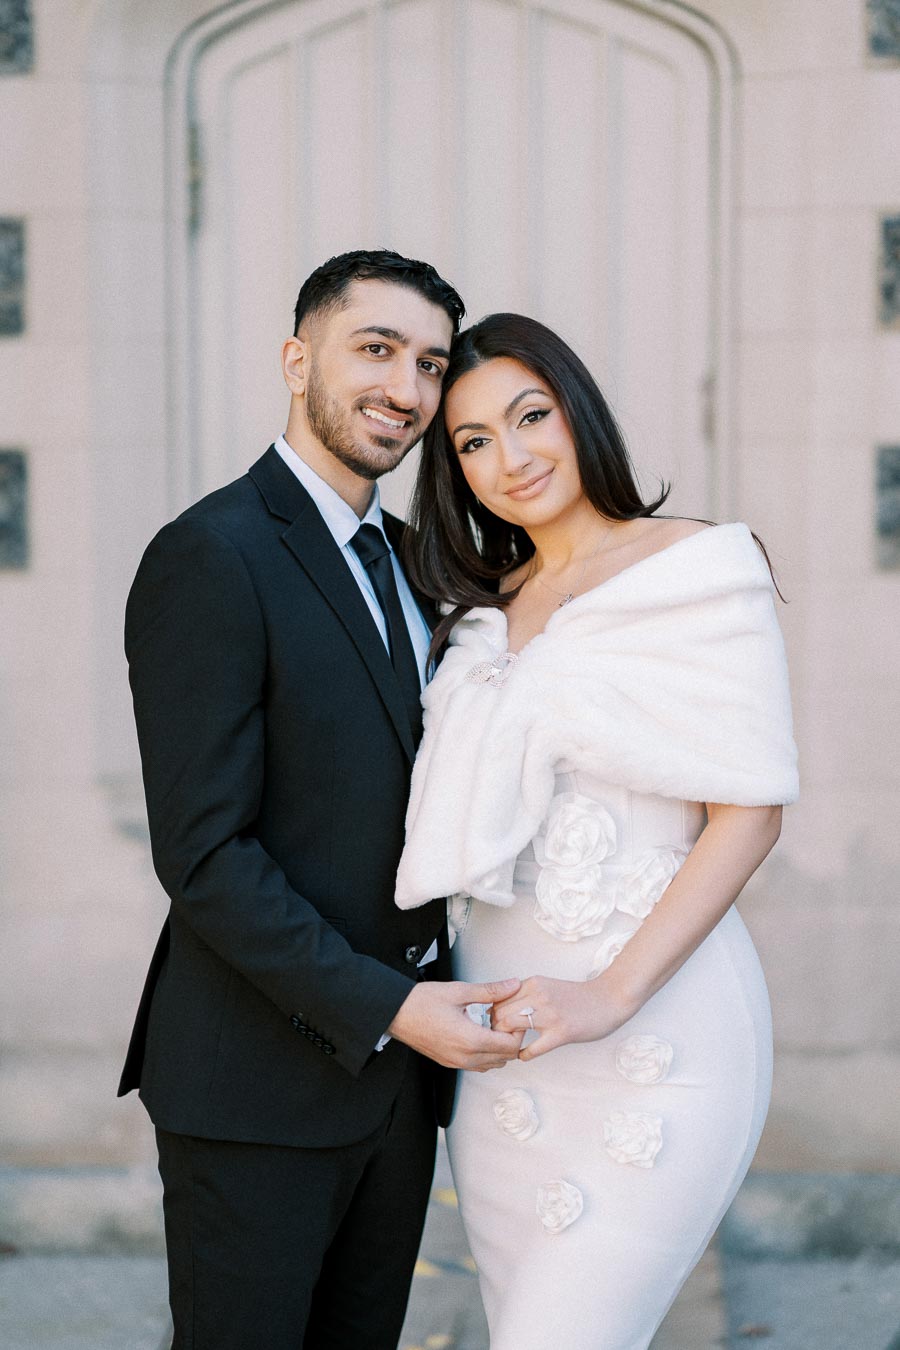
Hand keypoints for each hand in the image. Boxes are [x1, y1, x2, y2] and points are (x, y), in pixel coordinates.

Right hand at [388, 978, 524, 1070]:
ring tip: (492, 1026)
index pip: (510, 1046)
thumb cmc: (422, 1002)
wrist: (396, 1013)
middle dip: (510, 1040)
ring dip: (498, 1049)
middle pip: (504, 1058)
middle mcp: (465, 1057)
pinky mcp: (449, 1062)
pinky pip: (477, 1065)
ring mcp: (456, 1062)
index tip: (514, 1017)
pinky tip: (479, 1034)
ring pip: (492, 1065)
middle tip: (505, 1019)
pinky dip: (485, 1054)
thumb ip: (490, 991)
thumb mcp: (460, 992)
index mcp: (470, 1040)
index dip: (518, 1031)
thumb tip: (511, 985)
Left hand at [491, 975, 632, 1061]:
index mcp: (533, 983)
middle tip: (501, 1040)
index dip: (493, 1014)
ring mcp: (550, 1014)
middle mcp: (538, 995)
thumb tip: (499, 1008)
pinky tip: (524, 1055)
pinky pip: (532, 1049)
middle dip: (496, 1029)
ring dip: (507, 1042)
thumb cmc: (577, 996)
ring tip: (511, 1048)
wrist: (609, 999)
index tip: (496, 1025)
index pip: (498, 999)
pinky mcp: (561, 1032)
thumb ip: (526, 994)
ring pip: (510, 1027)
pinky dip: (524, 1055)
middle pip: (500, 1013)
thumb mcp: (547, 986)